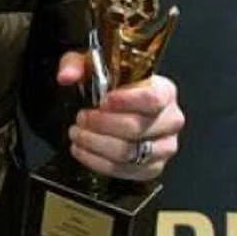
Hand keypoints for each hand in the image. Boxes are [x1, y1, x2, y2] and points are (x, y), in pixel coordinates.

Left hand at [56, 51, 182, 180]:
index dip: (126, 101)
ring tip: (77, 133)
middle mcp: (170, 120)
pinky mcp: (152, 168)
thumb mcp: (91, 65)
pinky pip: (124, 171)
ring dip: (96, 144)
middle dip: (101, 124)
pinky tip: (81, 150)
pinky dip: (97, 162)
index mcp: (164, 91)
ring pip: (128, 152)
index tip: (103, 101)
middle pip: (136, 128)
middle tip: (81, 118)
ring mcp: (164, 147)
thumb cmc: (110, 85)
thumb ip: (76, 65)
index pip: (152, 99)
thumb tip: (66, 76)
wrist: (117, 107)